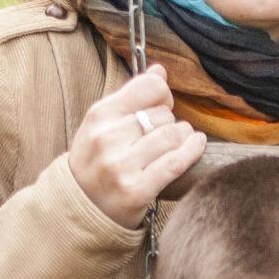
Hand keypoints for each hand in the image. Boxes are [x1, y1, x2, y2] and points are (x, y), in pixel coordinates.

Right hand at [67, 63, 205, 227]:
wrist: (81, 208)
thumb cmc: (96, 161)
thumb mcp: (102, 124)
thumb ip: (131, 97)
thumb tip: (160, 70)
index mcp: (98, 116)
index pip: (148, 87)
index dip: (163, 93)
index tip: (164, 104)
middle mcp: (107, 139)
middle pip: (163, 115)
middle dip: (170, 122)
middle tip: (164, 134)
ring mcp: (120, 167)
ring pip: (172, 136)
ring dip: (183, 137)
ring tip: (177, 143)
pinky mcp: (136, 192)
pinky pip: (175, 163)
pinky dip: (192, 151)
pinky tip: (197, 145)